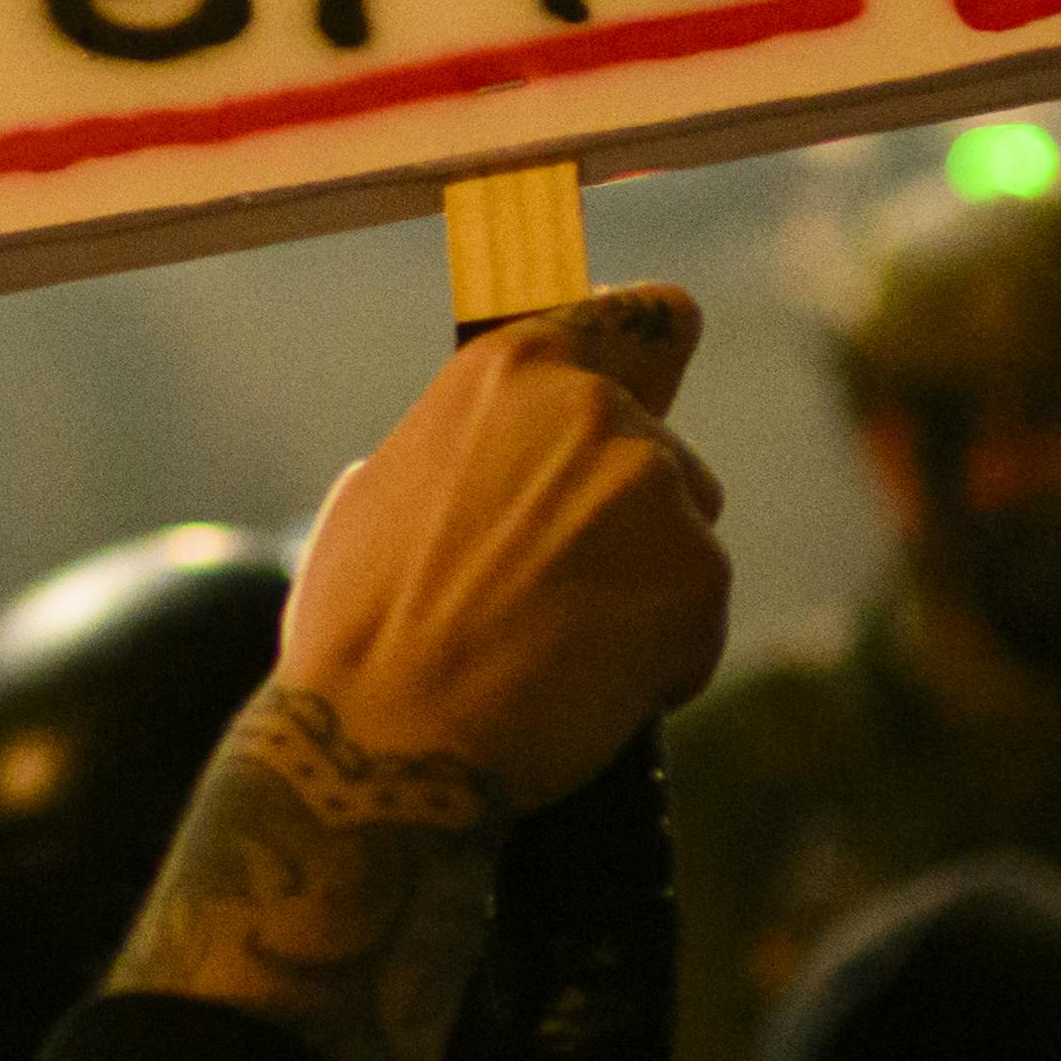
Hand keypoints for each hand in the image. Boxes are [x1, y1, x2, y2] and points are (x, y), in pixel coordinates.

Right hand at [284, 286, 724, 805]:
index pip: (644, 319)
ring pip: (684, 543)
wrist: (383, 741)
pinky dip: (658, 665)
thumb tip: (490, 462)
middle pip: (665, 459)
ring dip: (643, 594)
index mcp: (513, 368)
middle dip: (628, 523)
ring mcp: (655, 490)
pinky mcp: (697, 578)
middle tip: (549, 598)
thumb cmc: (362, 630)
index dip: (653, 352)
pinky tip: (581, 692)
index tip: (659, 368)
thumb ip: (466, 449)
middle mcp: (596, 408)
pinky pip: (696, 624)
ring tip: (552, 653)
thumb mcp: (384, 490)